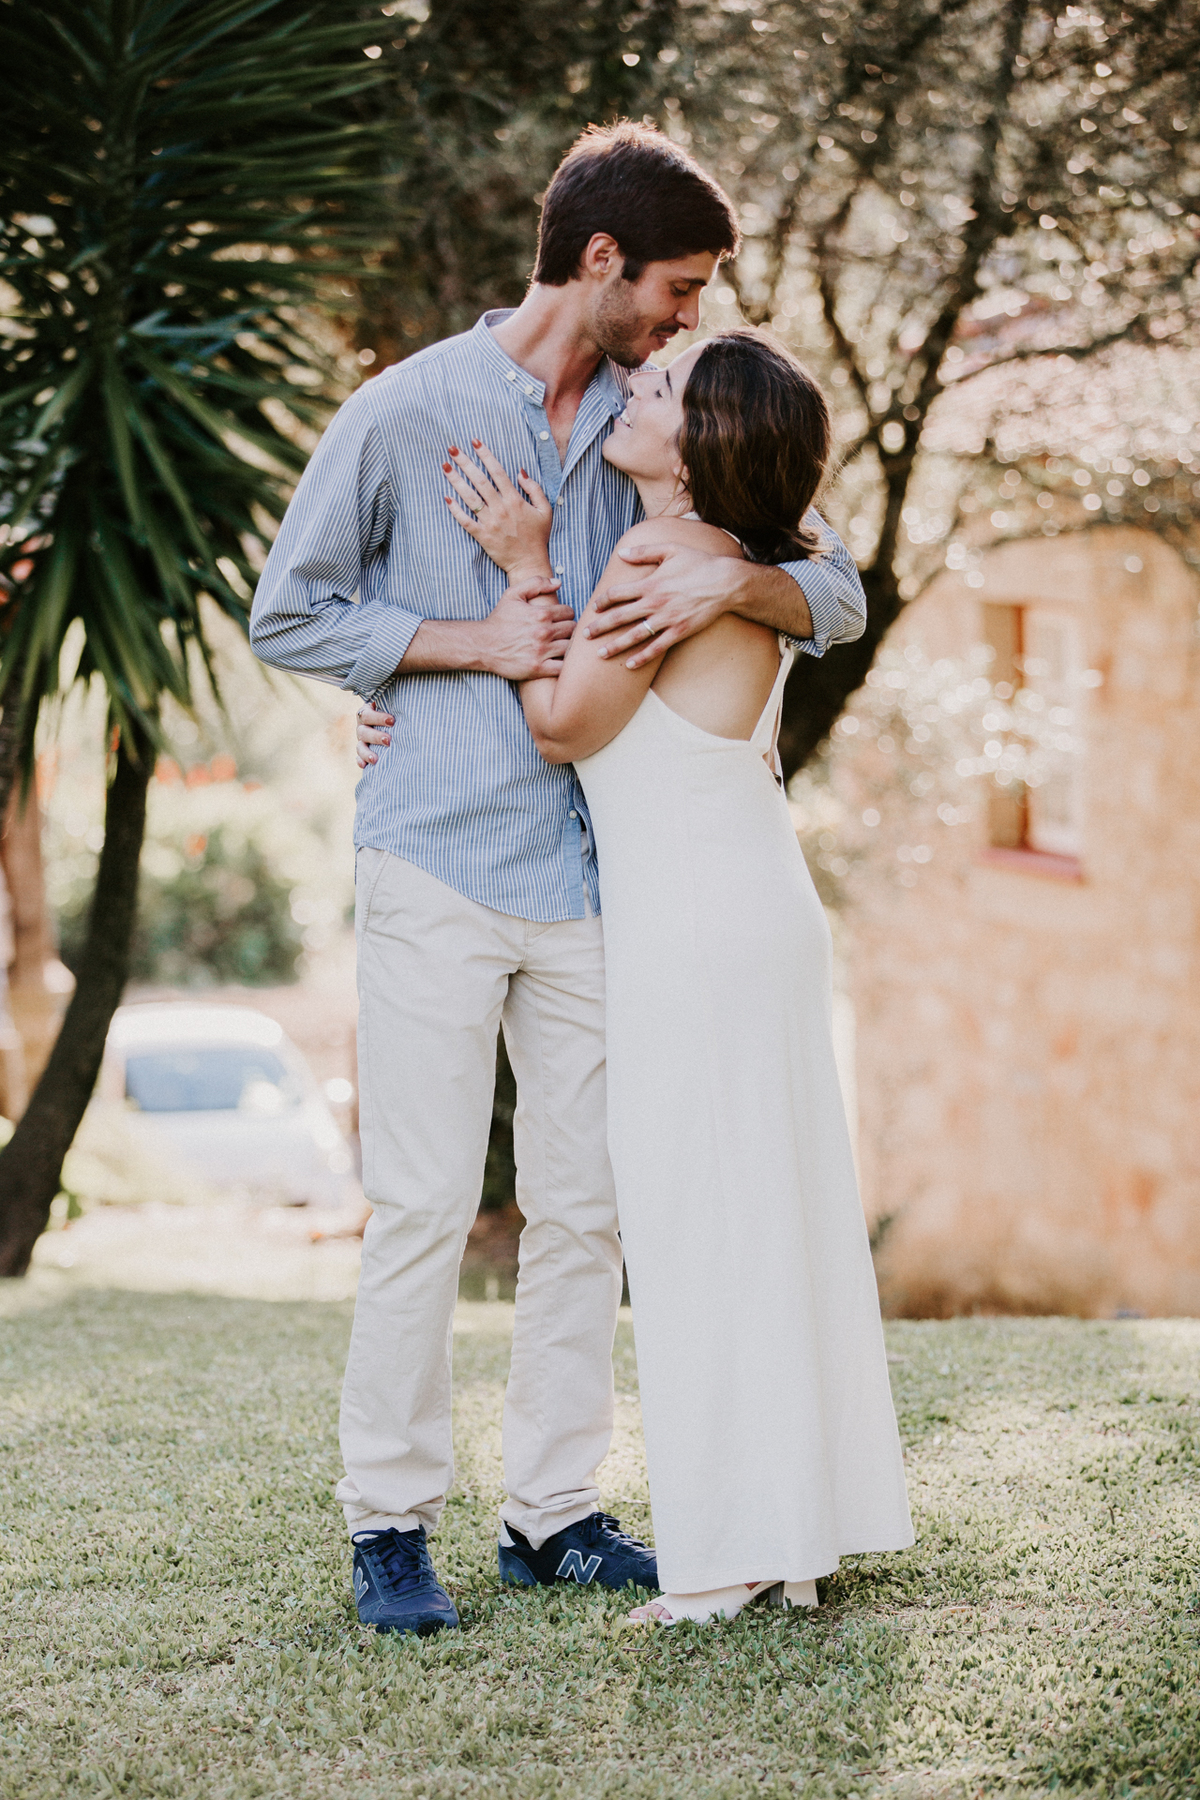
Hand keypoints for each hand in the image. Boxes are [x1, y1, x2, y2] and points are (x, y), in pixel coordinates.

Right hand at [356, 705, 392, 768]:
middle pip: (363, 732)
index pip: (367, 715)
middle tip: (388, 740)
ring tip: (376, 759)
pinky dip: (361, 761)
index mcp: (366, 712)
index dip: (378, 718)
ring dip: (367, 753)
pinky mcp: (363, 751)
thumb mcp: (392, 704)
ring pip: (360, 746)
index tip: (392, 721)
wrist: (392, 721)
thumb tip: (410, 695)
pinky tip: (365, 766)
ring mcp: (362, 740)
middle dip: (376, 737)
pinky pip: (359, 757)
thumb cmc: (394, 710)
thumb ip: (395, 701)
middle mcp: (362, 726)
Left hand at [443, 439, 552, 578]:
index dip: (485, 455)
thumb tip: (520, 472)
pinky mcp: (482, 536)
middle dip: (465, 463)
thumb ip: (534, 489)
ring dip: (456, 481)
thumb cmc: (538, 537)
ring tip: (445, 467)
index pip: (497, 472)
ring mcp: (490, 522)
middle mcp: (501, 509)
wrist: (529, 563)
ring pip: (470, 498)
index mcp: (515, 500)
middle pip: (479, 480)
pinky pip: (466, 521)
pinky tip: (446, 497)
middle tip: (451, 449)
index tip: (474, 442)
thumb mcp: (545, 510)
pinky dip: (455, 510)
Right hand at [475, 576, 574, 679]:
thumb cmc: (499, 619)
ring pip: (570, 647)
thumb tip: (558, 583)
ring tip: (560, 646)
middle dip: (568, 630)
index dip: (566, 615)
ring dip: (567, 646)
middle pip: (572, 630)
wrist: (483, 645)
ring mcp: (541, 651)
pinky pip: (562, 667)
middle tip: (561, 633)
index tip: (560, 620)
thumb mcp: (513, 594)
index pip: (569, 612)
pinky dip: (563, 664)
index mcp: (540, 614)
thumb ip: (536, 583)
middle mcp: (543, 632)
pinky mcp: (538, 668)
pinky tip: (556, 660)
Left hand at [584, 546, 743, 668]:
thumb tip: (621, 553)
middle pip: (620, 616)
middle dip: (600, 626)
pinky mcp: (680, 632)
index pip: (618, 593)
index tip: (595, 606)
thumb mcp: (671, 550)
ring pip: (635, 635)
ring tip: (600, 654)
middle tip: (584, 635)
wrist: (726, 582)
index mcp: (651, 583)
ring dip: (615, 645)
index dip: (603, 600)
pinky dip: (642, 657)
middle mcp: (655, 603)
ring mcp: (667, 619)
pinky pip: (657, 648)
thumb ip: (644, 552)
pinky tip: (629, 665)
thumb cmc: (699, 563)